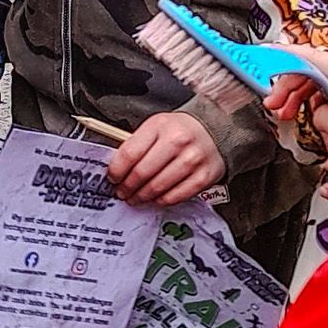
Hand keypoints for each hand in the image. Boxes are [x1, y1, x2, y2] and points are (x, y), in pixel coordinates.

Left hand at [107, 112, 225, 205]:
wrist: (215, 130)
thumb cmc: (180, 130)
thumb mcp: (157, 126)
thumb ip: (138, 143)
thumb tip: (118, 167)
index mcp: (160, 126)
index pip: (130, 152)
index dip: (117, 170)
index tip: (112, 178)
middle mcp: (177, 141)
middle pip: (142, 172)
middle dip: (127, 187)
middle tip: (121, 192)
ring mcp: (192, 160)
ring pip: (158, 187)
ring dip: (142, 197)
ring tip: (135, 198)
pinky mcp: (203, 177)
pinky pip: (175, 196)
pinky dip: (160, 201)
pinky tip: (154, 199)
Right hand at [264, 46, 327, 159]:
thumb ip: (319, 114)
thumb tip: (316, 112)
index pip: (308, 57)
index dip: (281, 57)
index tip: (262, 56)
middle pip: (312, 69)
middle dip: (289, 86)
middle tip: (274, 107)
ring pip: (320, 80)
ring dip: (301, 97)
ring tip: (288, 115)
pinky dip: (318, 102)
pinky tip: (313, 117)